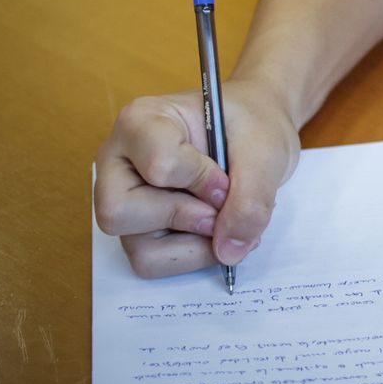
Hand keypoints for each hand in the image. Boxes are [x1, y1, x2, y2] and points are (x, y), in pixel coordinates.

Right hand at [93, 78, 300, 277]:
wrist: (256, 133)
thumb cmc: (252, 127)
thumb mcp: (264, 152)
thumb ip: (250, 200)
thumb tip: (228, 252)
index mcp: (141, 121)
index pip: (160, 165)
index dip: (202, 181)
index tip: (227, 176)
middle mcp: (118, 161)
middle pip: (120, 213)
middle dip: (184, 217)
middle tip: (221, 204)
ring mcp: (124, 198)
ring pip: (138, 248)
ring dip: (193, 245)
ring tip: (224, 220)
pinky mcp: (138, 228)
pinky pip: (151, 262)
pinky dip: (191, 256)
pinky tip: (217, 232)